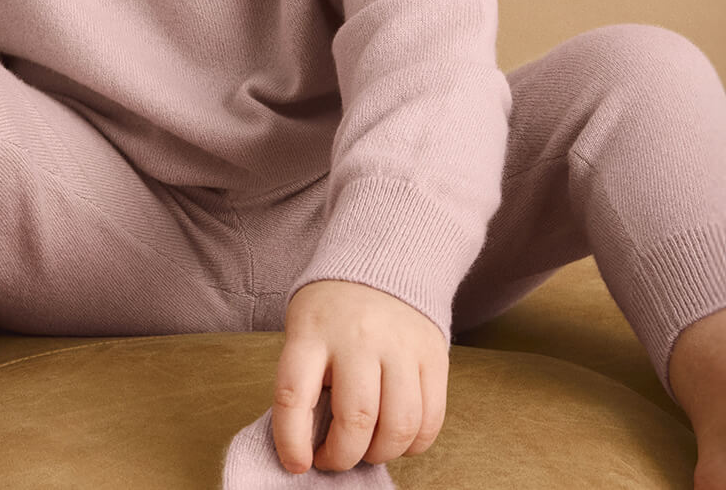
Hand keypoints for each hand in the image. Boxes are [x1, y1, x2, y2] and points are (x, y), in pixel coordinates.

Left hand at [272, 279, 448, 472]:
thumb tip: (310, 442)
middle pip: (356, 418)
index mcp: (313, 331)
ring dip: (380, 454)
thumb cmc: (333, 310)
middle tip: (332, 458)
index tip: (297, 463)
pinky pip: (430, 419)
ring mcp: (401, 346)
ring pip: (399, 425)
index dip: (292, 441)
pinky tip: (397, 439)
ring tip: (366, 449)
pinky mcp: (434, 356)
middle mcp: (358, 337)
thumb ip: (305, 379)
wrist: (383, 261)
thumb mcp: (305, 331)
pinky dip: (414, 444)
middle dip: (342, 457)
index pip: (293, 396)